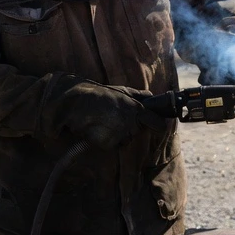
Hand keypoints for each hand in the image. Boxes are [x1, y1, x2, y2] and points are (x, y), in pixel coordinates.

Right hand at [41, 78, 167, 150]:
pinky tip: (98, 129)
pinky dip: (106, 140)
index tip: (157, 125)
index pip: (157, 124)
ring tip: (104, 121)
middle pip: (138, 132)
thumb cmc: (98, 95)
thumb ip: (138, 95)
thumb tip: (152, 97)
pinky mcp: (109, 144)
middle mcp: (131, 123)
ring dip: (117, 134)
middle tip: (114, 117)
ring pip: (125, 140)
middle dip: (129, 127)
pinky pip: (112, 145)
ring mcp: (121, 134)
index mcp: (137, 109)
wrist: (76, 103)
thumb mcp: (121, 90)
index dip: (157, 124)